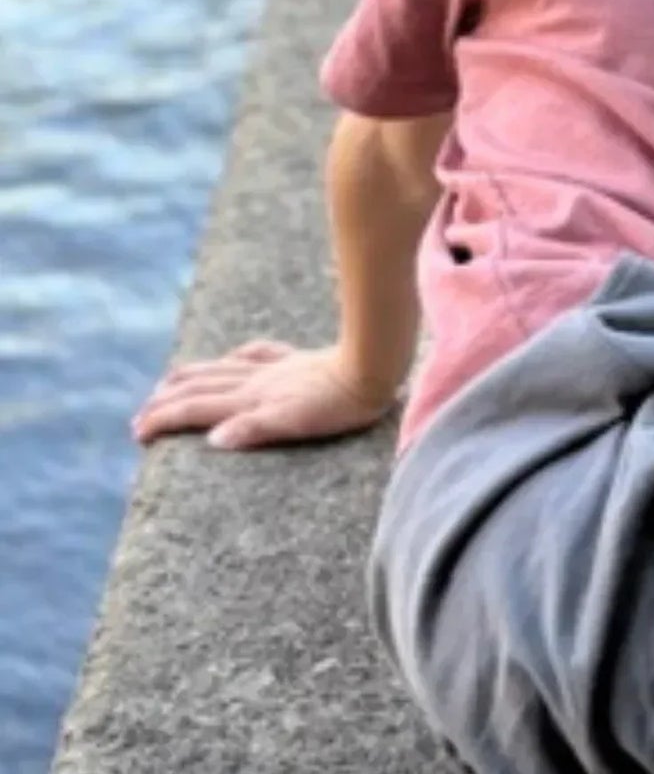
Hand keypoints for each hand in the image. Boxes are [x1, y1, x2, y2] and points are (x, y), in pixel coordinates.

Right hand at [131, 340, 396, 449]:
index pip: (196, 409)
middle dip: (168, 402)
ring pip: (222, 369)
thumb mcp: (295, 423)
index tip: (138, 432)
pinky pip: (258, 354)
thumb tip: (212, 440)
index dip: (165, 419)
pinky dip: (237, 358)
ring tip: (169, 382)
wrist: (372, 368)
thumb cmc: (338, 405)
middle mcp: (257, 380)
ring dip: (191, 378)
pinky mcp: (297, 361)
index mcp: (251, 399)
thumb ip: (254, 428)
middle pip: (201, 388)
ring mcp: (276, 368)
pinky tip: (237, 356)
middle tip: (141, 416)